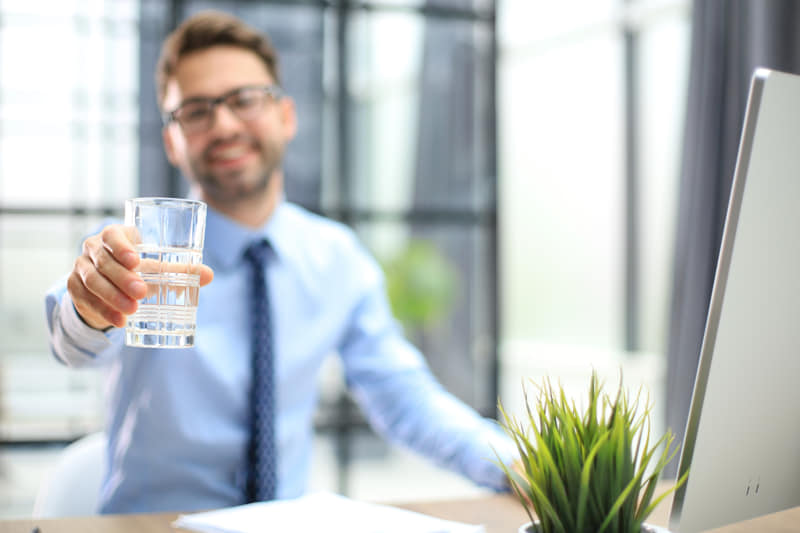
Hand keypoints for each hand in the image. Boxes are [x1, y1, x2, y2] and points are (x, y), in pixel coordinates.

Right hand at [67, 224, 213, 329]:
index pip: (113, 235)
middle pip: (104, 261)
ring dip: (112, 297)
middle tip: (142, 292)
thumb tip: (209, 275)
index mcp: (114, 236)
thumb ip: (180, 271)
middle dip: (123, 278)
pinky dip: (103, 310)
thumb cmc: (137, 270)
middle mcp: (93, 248)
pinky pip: (85, 299)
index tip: (136, 261)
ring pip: (93, 281)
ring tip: (133, 310)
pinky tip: (119, 321)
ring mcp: (81, 267)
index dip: (122, 246)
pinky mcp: (75, 287)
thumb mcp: (156, 268)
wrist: (109, 287)